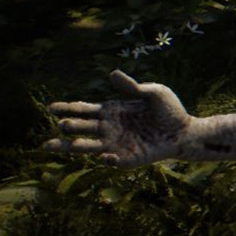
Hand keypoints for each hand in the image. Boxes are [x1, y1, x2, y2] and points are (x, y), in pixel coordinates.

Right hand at [44, 71, 192, 166]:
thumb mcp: (154, 93)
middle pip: (80, 129)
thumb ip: (133, 87)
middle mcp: (109, 128)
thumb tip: (112, 74)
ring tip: (51, 146)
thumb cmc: (170, 110)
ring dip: (72, 147)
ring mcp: (117, 144)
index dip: (66, 109)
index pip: (83, 110)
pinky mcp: (129, 158)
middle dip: (69, 127)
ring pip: (87, 147)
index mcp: (112, 111)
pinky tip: (105, 156)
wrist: (186, 131)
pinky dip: (108, 159)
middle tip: (61, 125)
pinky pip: (114, 161)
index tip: (50, 108)